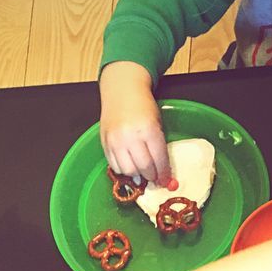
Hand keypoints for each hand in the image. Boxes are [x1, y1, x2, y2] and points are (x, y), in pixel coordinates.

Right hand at [99, 62, 171, 185]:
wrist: (122, 90)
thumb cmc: (143, 106)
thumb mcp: (157, 123)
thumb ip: (159, 146)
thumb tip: (161, 173)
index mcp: (148, 129)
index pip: (158, 159)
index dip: (164, 173)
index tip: (166, 181)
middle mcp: (130, 136)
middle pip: (143, 168)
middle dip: (151, 176)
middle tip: (155, 179)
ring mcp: (115, 141)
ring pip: (128, 170)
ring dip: (137, 174)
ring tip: (142, 172)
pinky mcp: (105, 143)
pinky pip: (115, 166)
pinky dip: (124, 170)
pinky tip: (130, 165)